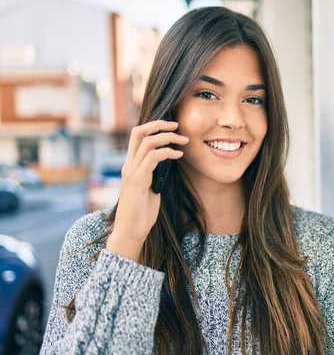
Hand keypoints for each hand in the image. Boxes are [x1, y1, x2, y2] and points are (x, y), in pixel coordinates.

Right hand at [106, 120, 188, 261]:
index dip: (153, 127)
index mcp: (131, 165)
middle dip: (159, 124)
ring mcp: (132, 172)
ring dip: (169, 138)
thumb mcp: (151, 188)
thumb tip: (169, 162)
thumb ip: (155, 173)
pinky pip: (153, 157)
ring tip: (184, 141)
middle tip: (177, 126)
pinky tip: (179, 155)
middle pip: (139, 132)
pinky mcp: (138, 180)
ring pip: (148, 142)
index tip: (172, 127)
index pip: (137, 136)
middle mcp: (128, 165)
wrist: (131, 230)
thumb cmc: (142, 212)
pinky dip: (168, 152)